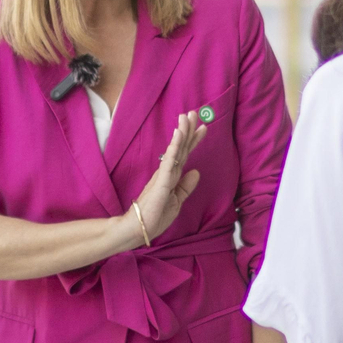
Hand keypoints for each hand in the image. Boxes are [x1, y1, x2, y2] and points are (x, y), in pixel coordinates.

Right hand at [127, 111, 206, 244]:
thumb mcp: (177, 201)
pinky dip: (175, 147)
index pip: (185, 155)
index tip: (202, 128)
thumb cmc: (155, 217)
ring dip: (182, 132)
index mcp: (171, 176)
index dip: (193, 141)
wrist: (139, 229)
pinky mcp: (161, 181)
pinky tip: (178, 135)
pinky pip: (170, 161)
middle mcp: (167, 172)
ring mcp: (164, 175)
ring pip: (176, 150)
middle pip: (181, 148)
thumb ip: (186, 187)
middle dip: (188, 130)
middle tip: (194, 113)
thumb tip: (197, 172)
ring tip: (187, 117)